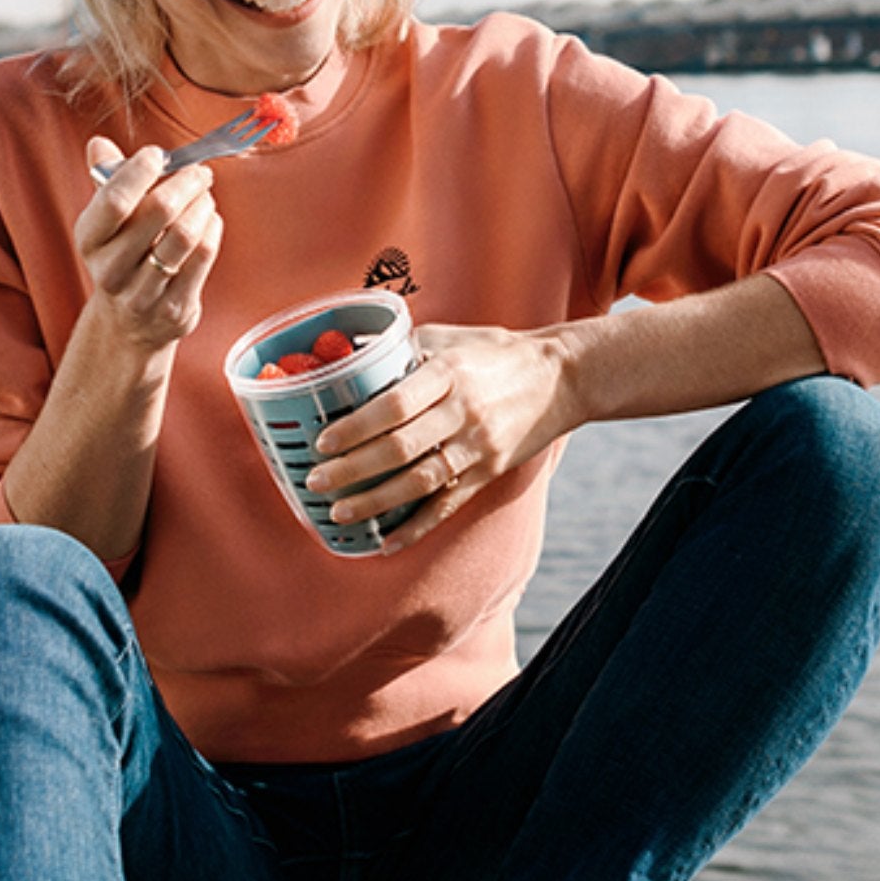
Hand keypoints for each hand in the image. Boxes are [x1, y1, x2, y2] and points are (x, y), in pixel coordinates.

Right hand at [75, 136, 224, 350]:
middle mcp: (111, 270)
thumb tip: (99, 143)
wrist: (127, 327)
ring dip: (203, 205)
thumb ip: (105, 180)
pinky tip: (210, 220)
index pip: (115, 199)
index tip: (157, 155)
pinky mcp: (174, 308)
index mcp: (89, 240)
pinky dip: (213, 228)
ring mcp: (143, 293)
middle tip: (198, 172)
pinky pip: (204, 256)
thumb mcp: (104, 223)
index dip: (140, 170)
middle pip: (159, 211)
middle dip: (186, 182)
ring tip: (205, 196)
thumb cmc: (121, 257)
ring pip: (186, 234)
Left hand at [306, 323, 583, 552]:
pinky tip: (387, 543)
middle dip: (353, 469)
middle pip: (400, 448)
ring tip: (339, 512)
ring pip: (421, 481)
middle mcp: (462, 411)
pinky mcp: (489, 472)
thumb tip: (346, 354)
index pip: (394, 405)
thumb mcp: (447, 337)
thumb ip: (400, 348)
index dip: (356, 427)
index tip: (323, 442)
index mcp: (448, 372)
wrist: (562, 377)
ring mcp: (478, 445)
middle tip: (317, 480)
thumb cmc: (494, 352)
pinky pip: (448, 504)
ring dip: (376, 502)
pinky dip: (416, 527)